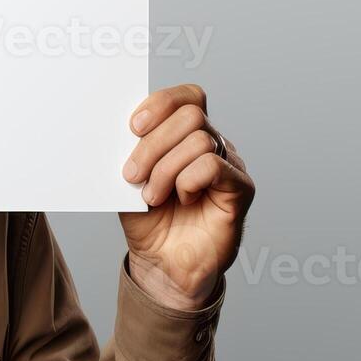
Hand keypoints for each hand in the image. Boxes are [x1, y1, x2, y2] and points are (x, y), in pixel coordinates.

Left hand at [119, 84, 254, 310]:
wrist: (162, 264)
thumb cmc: (148, 220)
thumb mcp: (129, 179)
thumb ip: (130, 150)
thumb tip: (120, 127)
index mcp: (186, 135)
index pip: (187, 96)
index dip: (160, 104)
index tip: (131, 127)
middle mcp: (213, 144)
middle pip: (191, 115)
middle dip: (152, 144)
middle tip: (131, 175)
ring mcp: (229, 165)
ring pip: (199, 140)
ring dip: (165, 169)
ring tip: (151, 196)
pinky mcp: (240, 189)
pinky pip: (214, 166)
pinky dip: (188, 181)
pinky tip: (181, 199)